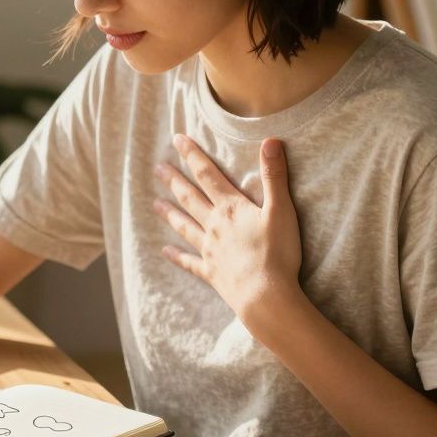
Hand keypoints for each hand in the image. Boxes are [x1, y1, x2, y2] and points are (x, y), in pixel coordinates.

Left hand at [152, 134, 303, 331]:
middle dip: (174, 180)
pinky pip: (190, 262)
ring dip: (170, 213)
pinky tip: (165, 251)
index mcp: (231, 208)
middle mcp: (214, 226)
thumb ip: (274, 176)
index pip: (208, 175)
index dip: (192, 155)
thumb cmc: (277, 253)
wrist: (265, 296)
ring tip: (155, 204)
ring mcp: (210, 250)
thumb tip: (271, 140)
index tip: (177, 140)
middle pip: (190, 198)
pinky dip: (177, 256)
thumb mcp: (281, 210)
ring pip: (185, 226)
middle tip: (157, 168)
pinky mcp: (211, 273)